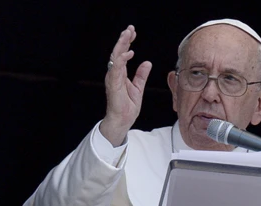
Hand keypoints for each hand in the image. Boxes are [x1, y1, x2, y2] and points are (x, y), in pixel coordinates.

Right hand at [100, 25, 152, 146]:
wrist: (123, 120)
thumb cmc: (127, 107)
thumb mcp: (138, 88)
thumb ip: (141, 75)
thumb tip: (147, 63)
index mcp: (120, 73)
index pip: (123, 54)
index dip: (127, 42)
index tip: (133, 33)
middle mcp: (115, 73)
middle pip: (118, 52)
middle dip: (124, 39)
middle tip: (130, 29)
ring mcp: (113, 78)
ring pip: (115, 57)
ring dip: (122, 45)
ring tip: (127, 34)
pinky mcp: (114, 84)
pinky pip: (117, 68)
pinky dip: (122, 59)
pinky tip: (129, 52)